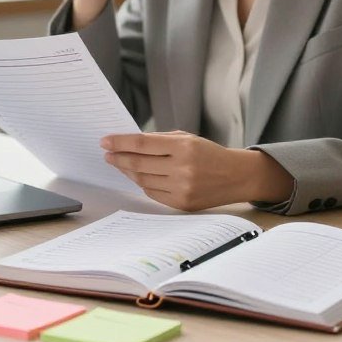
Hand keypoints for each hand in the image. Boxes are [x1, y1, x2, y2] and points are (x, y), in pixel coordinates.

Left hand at [101, 131, 293, 210]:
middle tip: (107, 153)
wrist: (236, 176)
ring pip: (142, 180)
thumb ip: (160, 140)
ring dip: (127, 171)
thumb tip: (129, 144)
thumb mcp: (188, 138)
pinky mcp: (181, 203)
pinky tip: (136, 176)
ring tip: (119, 163)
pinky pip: (152, 193)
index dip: (120, 142)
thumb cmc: (209, 153)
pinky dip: (141, 184)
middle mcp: (182, 168)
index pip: (143, 143)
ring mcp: (182, 188)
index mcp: (183, 146)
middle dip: (118, 158)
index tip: (105, 141)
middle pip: (138, 163)